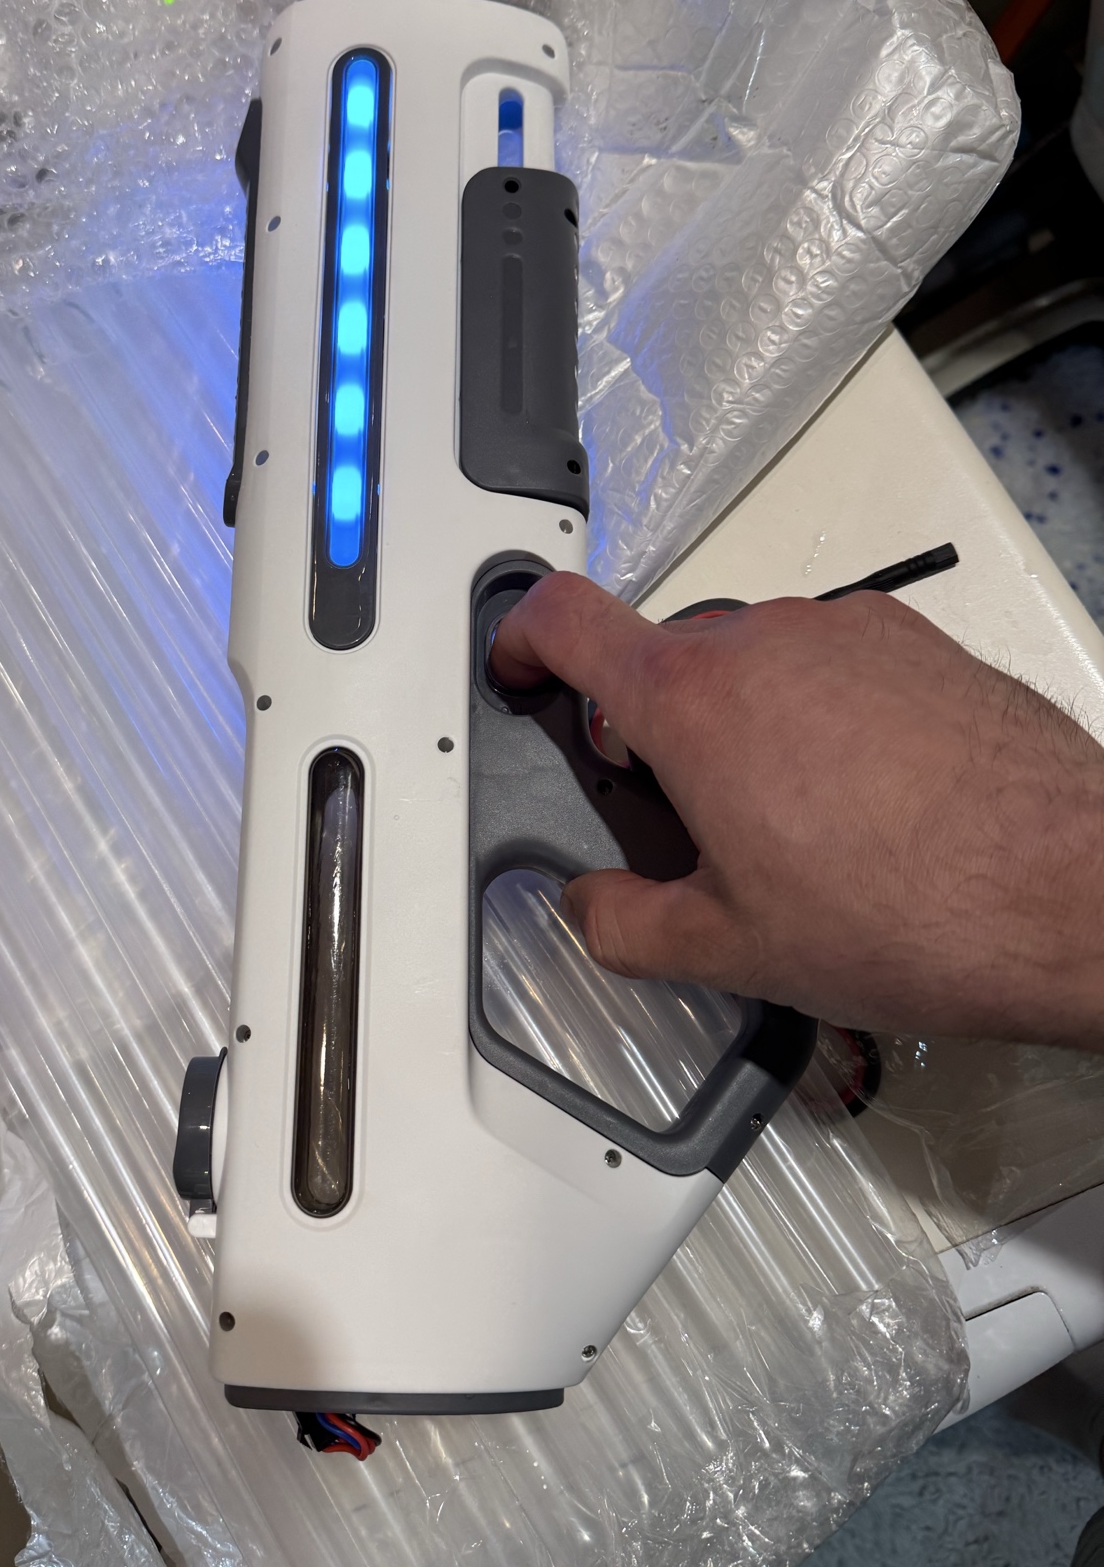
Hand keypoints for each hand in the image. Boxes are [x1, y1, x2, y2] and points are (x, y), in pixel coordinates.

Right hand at [489, 574, 1103, 1048]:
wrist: (1076, 889)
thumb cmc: (920, 909)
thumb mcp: (733, 950)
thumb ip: (625, 925)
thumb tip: (590, 908)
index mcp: (693, 701)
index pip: (564, 617)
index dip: (519, 636)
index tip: (518, 667)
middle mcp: (764, 640)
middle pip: (661, 655)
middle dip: (649, 728)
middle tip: (679, 816)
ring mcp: (845, 631)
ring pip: (749, 659)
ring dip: (739, 724)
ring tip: (789, 826)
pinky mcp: (913, 641)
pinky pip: (828, 661)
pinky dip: (815, 714)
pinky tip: (858, 801)